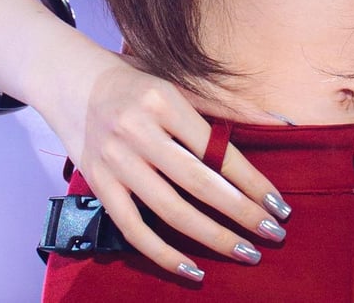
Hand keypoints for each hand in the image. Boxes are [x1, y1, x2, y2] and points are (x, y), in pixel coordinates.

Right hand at [38, 45, 290, 279]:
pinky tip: (192, 269)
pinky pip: (134, 228)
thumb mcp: (173, 84)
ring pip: (170, 210)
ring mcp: (116, 160)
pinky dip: (164, 254)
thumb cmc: (137, 86)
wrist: (76, 85)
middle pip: (198, 182)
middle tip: (271, 234)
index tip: (278, 204)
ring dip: (213, 237)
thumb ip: (210, 111)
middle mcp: (138, 130)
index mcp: (163, 100)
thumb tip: (263, 131)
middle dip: (240, 212)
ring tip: (245, 252)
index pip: (215, 149)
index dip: (250, 181)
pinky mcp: (99, 184)